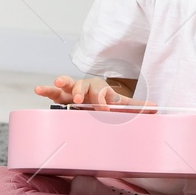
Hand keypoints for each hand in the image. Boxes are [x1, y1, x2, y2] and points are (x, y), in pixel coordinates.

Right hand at [34, 75, 152, 110]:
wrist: (95, 94)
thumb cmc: (107, 101)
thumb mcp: (122, 103)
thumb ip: (137, 106)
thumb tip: (157, 108)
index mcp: (101, 89)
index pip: (102, 94)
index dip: (103, 101)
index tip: (104, 111)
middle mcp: (86, 87)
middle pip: (83, 86)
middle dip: (81, 92)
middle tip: (79, 100)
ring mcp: (73, 89)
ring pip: (66, 84)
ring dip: (61, 84)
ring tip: (55, 83)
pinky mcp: (62, 95)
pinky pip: (53, 92)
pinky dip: (46, 90)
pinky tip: (37, 90)